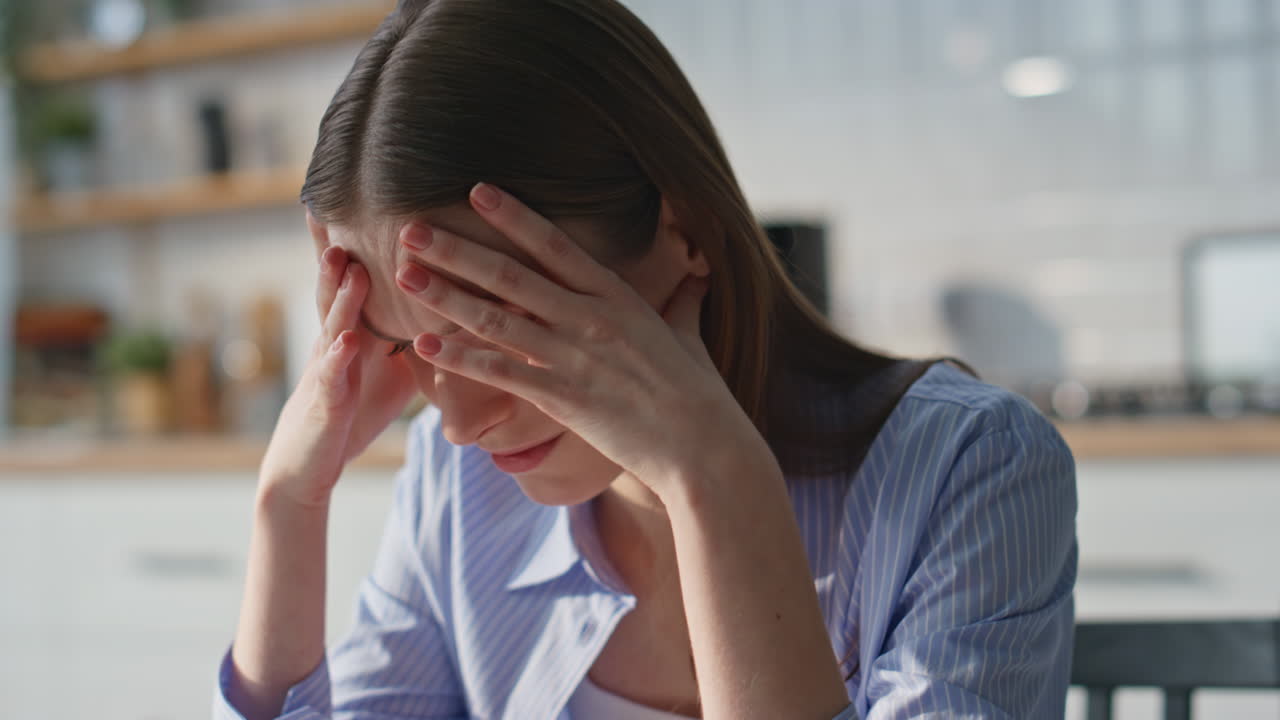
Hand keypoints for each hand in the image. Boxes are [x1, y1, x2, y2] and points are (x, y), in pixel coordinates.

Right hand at [258, 212, 416, 507]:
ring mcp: (327, 366)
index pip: (358, 272)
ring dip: (340, 292)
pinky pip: (332, 377)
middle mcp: (336, 336)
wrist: (311, 460)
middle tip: (356, 205)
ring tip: (346, 261)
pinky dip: (340, 357)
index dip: (362, 235)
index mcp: (355, 324)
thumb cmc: (354, 404)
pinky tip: (348, 338)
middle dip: (346, 246)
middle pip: (340, 285)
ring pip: (331, 322)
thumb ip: (416, 326)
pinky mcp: (325, 402)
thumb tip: (464, 297)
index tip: (369, 192)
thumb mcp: (392, 359)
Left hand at [394, 183, 769, 496]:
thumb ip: (684, 299)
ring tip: (404, 274)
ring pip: (496, 318)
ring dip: (445, 295)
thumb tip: (700, 273)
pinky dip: (460, 359)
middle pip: (511, 275)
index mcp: (617, 297)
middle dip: (458, 250)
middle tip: (412, 229)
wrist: (703, 447)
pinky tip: (424, 345)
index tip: (477, 190)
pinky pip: (500, 373)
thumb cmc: (700, 393)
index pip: (555, 246)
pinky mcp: (562, 398)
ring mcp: (573, 357)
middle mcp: (590, 319)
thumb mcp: (689, 334)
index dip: (513, 216)